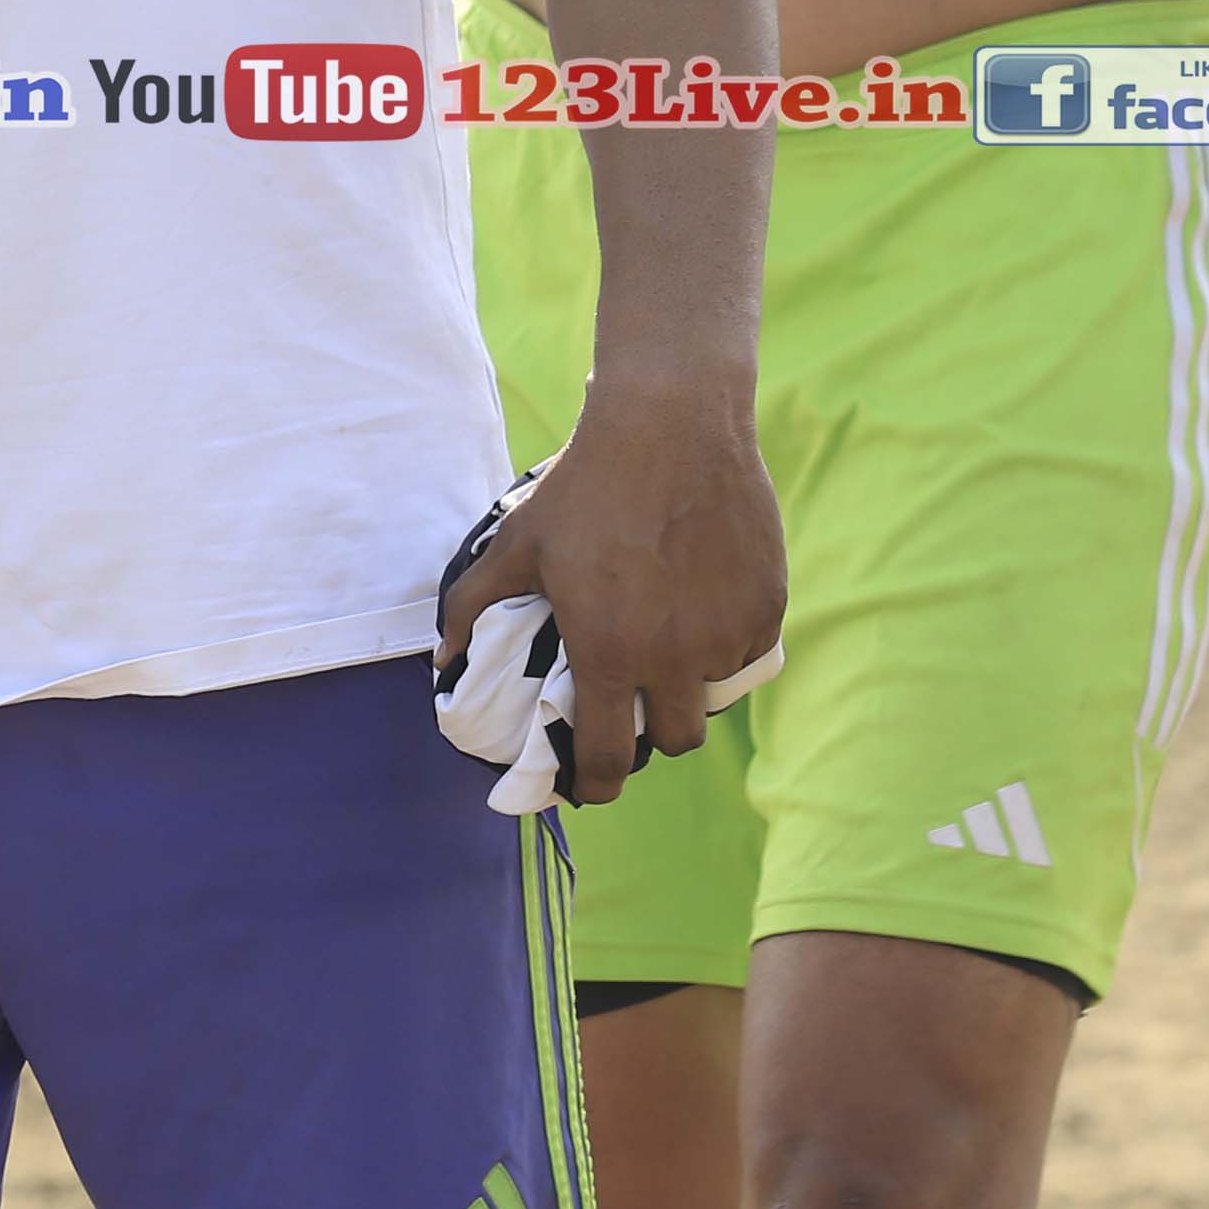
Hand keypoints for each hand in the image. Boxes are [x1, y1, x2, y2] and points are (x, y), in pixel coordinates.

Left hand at [434, 376, 785, 807]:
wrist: (671, 423)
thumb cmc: (586, 485)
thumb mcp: (518, 544)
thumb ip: (472, 605)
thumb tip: (441, 657)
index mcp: (610, 652)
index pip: (609, 759)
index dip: (598, 784)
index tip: (592, 782)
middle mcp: (674, 656)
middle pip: (674, 740)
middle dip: (652, 731)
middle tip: (635, 698)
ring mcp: (727, 633)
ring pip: (713, 694)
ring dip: (690, 684)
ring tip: (669, 644)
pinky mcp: (767, 605)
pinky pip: (748, 651)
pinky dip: (727, 643)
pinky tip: (703, 606)